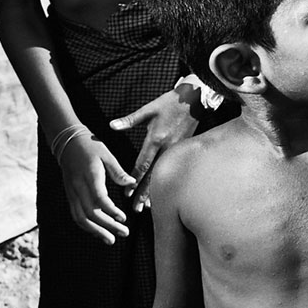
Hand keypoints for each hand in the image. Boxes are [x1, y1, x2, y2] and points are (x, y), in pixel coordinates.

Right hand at [59, 134, 133, 243]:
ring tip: (112, 240)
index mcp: (89, 175)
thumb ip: (118, 171)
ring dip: (96, 231)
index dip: (110, 210)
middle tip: (124, 233)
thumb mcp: (107, 155)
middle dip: (107, 226)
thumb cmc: (90, 147)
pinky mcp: (70, 196)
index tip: (123, 218)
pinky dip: (87, 226)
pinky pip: (76, 215)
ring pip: (80, 218)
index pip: (98, 198)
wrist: (67, 143)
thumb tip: (132, 184)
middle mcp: (77, 187)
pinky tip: (99, 232)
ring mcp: (71, 193)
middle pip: (90, 212)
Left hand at [109, 84, 199, 210]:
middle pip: (154, 175)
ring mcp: (177, 149)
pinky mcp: (185, 148)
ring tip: (148, 206)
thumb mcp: (149, 109)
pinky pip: (173, 168)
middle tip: (136, 208)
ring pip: (165, 174)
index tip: (126, 193)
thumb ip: (129, 120)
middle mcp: (167, 147)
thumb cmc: (171, 103)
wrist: (195, 99)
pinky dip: (167, 181)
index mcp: (155, 139)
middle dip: (144, 193)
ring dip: (155, 191)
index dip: (134, 180)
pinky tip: (163, 190)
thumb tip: (112, 125)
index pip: (142, 165)